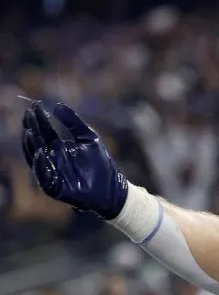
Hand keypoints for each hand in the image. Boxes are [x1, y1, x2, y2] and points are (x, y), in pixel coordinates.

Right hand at [21, 102, 127, 219]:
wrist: (113, 189)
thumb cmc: (101, 163)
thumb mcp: (89, 138)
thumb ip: (74, 123)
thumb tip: (57, 105)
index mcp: (58, 147)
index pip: (45, 131)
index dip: (39, 119)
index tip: (34, 105)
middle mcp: (52, 159)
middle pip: (37, 142)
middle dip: (32, 129)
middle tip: (29, 115)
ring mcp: (52, 173)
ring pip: (35, 159)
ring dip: (31, 146)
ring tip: (30, 132)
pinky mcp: (56, 187)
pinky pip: (44, 177)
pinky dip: (40, 166)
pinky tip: (40, 154)